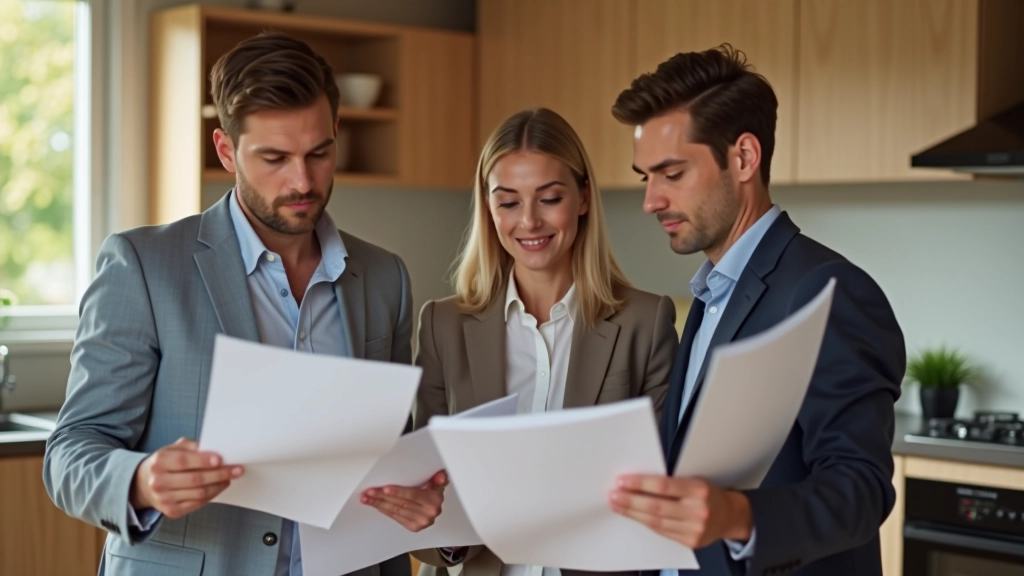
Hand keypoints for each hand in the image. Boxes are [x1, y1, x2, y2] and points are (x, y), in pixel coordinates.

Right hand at [130, 437, 243, 518]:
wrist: (145, 484)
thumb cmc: (165, 463)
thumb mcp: (173, 449)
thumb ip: (190, 446)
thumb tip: (212, 448)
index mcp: (159, 462)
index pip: (183, 461)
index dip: (203, 461)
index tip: (220, 459)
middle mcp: (159, 482)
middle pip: (194, 479)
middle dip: (219, 474)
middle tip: (236, 469)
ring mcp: (164, 499)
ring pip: (199, 493)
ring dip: (219, 485)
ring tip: (230, 477)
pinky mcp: (172, 511)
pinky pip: (198, 503)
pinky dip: (212, 494)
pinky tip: (219, 486)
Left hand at [361, 470, 447, 531]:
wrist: (436, 508)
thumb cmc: (433, 491)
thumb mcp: (438, 482)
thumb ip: (439, 478)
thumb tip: (441, 476)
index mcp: (434, 500)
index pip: (412, 495)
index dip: (397, 492)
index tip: (384, 489)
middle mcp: (428, 513)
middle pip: (401, 503)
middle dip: (382, 497)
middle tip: (369, 492)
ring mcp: (421, 522)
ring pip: (396, 511)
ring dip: (379, 505)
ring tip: (367, 499)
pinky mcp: (414, 527)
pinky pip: (396, 518)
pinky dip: (385, 511)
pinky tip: (377, 506)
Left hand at [609, 475, 751, 548]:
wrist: (729, 516)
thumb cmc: (707, 494)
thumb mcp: (695, 480)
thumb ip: (672, 482)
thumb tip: (638, 480)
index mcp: (699, 490)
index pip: (664, 485)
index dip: (641, 483)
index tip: (622, 481)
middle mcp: (698, 511)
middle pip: (657, 506)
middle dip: (631, 500)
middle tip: (613, 495)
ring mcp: (695, 529)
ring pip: (656, 521)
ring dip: (632, 513)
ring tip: (617, 505)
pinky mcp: (690, 542)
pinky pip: (662, 531)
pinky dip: (645, 522)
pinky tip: (633, 516)